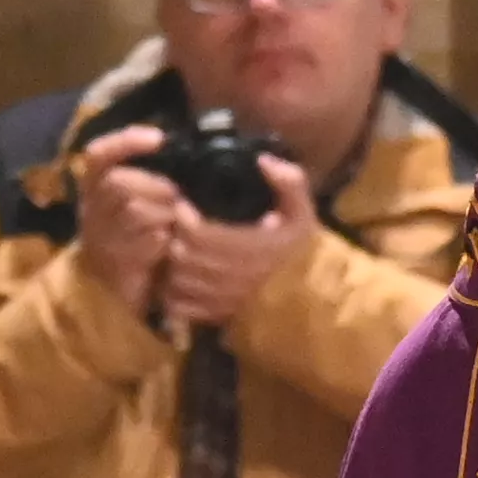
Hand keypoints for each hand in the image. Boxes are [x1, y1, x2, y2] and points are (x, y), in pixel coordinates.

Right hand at [72, 125, 188, 314]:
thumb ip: (142, 175)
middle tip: (176, 193)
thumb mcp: (128, 199)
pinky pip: (149, 242)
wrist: (108, 287)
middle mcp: (91, 209)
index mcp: (92, 186)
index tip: (158, 138)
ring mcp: (102, 237)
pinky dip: (165, 240)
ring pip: (135, 212)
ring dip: (163, 213)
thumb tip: (176, 150)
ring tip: (174, 220)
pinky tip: (169, 244)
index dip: (125, 142)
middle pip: (119, 184)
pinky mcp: (119, 262)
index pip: (97, 155)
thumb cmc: (127, 233)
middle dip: (154, 186)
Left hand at [152, 146, 317, 332]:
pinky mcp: (216, 317)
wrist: (307, 297)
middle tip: (173, 224)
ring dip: (171, 263)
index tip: (182, 205)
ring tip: (173, 246)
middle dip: (174, 238)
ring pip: (178, 280)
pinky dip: (172, 291)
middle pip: (184, 256)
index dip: (185, 218)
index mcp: (256, 249)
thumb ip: (290, 183)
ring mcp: (226, 301)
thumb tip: (264, 160)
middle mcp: (238, 278)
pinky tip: (179, 275)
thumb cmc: (299, 251)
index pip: (202, 234)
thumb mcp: (303, 213)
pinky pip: (180, 306)